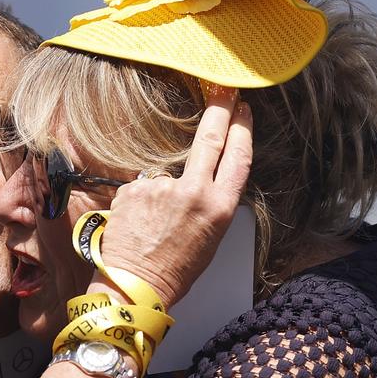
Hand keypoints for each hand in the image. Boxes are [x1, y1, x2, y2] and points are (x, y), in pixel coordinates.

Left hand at [97, 87, 252, 309]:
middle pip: (209, 138)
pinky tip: (138, 223)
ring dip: (162, 190)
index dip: (242, 129)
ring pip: (166, 172)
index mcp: (218, 208)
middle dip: (219, 109)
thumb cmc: (175, 269)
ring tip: (153, 223)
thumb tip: (203, 178)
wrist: (135, 286)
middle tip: (222, 91)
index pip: (237, 157)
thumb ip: (210, 202)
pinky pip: (141, 185)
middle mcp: (192, 192)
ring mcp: (160, 187)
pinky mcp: (133, 188)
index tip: (243, 110)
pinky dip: (141, 199)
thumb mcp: (210, 238)